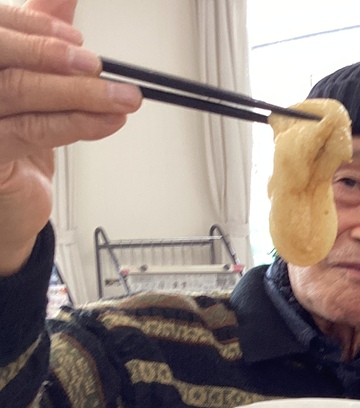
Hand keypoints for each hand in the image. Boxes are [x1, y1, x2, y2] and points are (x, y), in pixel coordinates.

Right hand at [0, 0, 140, 274]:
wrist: (12, 204)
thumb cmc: (16, 136)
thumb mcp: (35, 79)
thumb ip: (44, 35)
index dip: (35, 28)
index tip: (78, 41)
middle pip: (1, 54)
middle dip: (53, 55)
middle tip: (98, 66)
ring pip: (20, 91)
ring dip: (80, 93)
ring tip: (124, 99)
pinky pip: (31, 131)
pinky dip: (76, 124)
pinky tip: (108, 122)